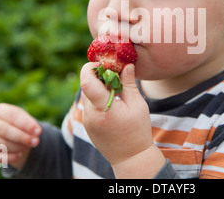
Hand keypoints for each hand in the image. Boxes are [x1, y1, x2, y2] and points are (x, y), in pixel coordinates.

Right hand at [0, 103, 41, 168]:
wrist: (3, 130)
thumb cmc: (16, 122)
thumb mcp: (23, 119)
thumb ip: (30, 124)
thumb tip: (37, 132)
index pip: (12, 117)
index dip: (26, 125)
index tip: (39, 132)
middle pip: (5, 131)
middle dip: (22, 137)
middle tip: (36, 142)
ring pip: (1, 145)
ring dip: (18, 147)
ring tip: (28, 146)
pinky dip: (10, 157)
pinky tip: (20, 154)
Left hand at [80, 62, 164, 177]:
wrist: (130, 158)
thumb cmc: (137, 131)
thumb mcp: (138, 105)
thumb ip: (129, 84)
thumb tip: (126, 65)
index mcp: (103, 108)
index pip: (86, 81)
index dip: (91, 68)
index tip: (104, 64)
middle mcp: (90, 114)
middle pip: (86, 86)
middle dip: (97, 76)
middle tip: (113, 75)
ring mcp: (87, 121)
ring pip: (87, 95)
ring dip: (98, 87)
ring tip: (115, 90)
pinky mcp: (88, 125)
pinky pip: (89, 105)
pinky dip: (97, 98)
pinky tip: (112, 102)